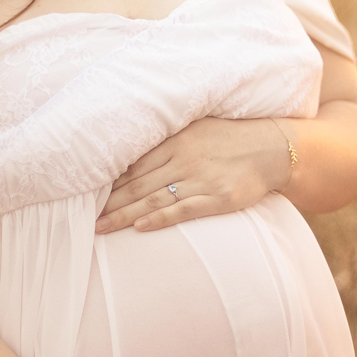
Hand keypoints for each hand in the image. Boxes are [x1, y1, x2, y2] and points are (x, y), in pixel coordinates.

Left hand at [98, 117, 291, 233]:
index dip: (109, 181)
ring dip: (124, 215)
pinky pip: (182, 211)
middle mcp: (184, 159)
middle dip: (109, 202)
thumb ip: (169, 139)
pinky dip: (159, 220)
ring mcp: (201, 179)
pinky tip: (140, 228)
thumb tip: (134, 155)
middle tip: (83, 217)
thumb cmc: (232, 137)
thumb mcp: (198, 128)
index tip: (87, 194)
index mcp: (176, 140)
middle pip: (137, 185)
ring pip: (153, 200)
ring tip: (101, 228)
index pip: (134, 164)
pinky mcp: (217, 198)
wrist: (273, 148)